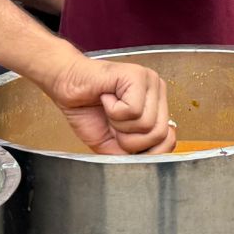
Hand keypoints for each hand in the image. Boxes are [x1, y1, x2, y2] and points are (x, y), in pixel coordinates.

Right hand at [47, 53, 176, 154]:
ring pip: (146, 124)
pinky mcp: (137, 75)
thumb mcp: (114, 144)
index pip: (168, 140)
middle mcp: (158, 92)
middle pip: (159, 135)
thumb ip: (137, 152)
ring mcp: (150, 81)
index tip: (122, 137)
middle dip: (128, 139)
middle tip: (112, 121)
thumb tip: (156, 158)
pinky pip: (133, 110)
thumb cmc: (88, 111)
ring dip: (118, 123)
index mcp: (156, 107)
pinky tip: (106, 98)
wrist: (65, 86)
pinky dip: (113, 110)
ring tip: (109, 108)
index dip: (143, 149)